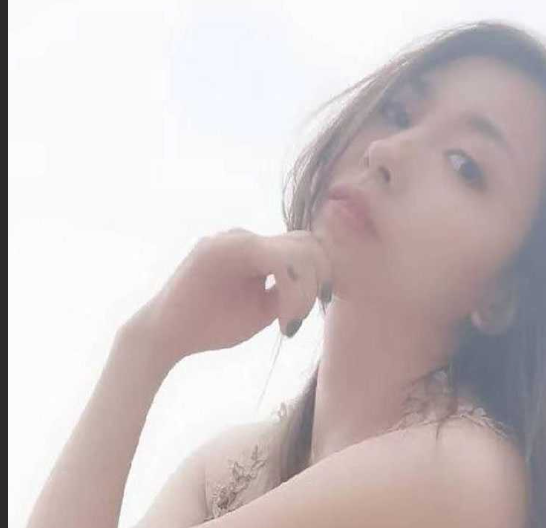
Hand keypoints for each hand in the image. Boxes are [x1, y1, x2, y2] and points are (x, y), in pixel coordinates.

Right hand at [120, 228, 333, 367]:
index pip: (305, 246)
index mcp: (258, 251)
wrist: (169, 337)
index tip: (323, 303)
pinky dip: (289, 288)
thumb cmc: (213, 326)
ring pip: (293, 248)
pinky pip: (271, 256)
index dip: (323, 271)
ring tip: (290, 323)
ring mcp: (232, 240)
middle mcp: (247, 239)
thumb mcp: (263, 310)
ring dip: (303, 288)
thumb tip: (319, 283)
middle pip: (306, 242)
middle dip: (318, 280)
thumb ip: (288, 292)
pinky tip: (282, 318)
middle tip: (301, 318)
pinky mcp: (218, 248)